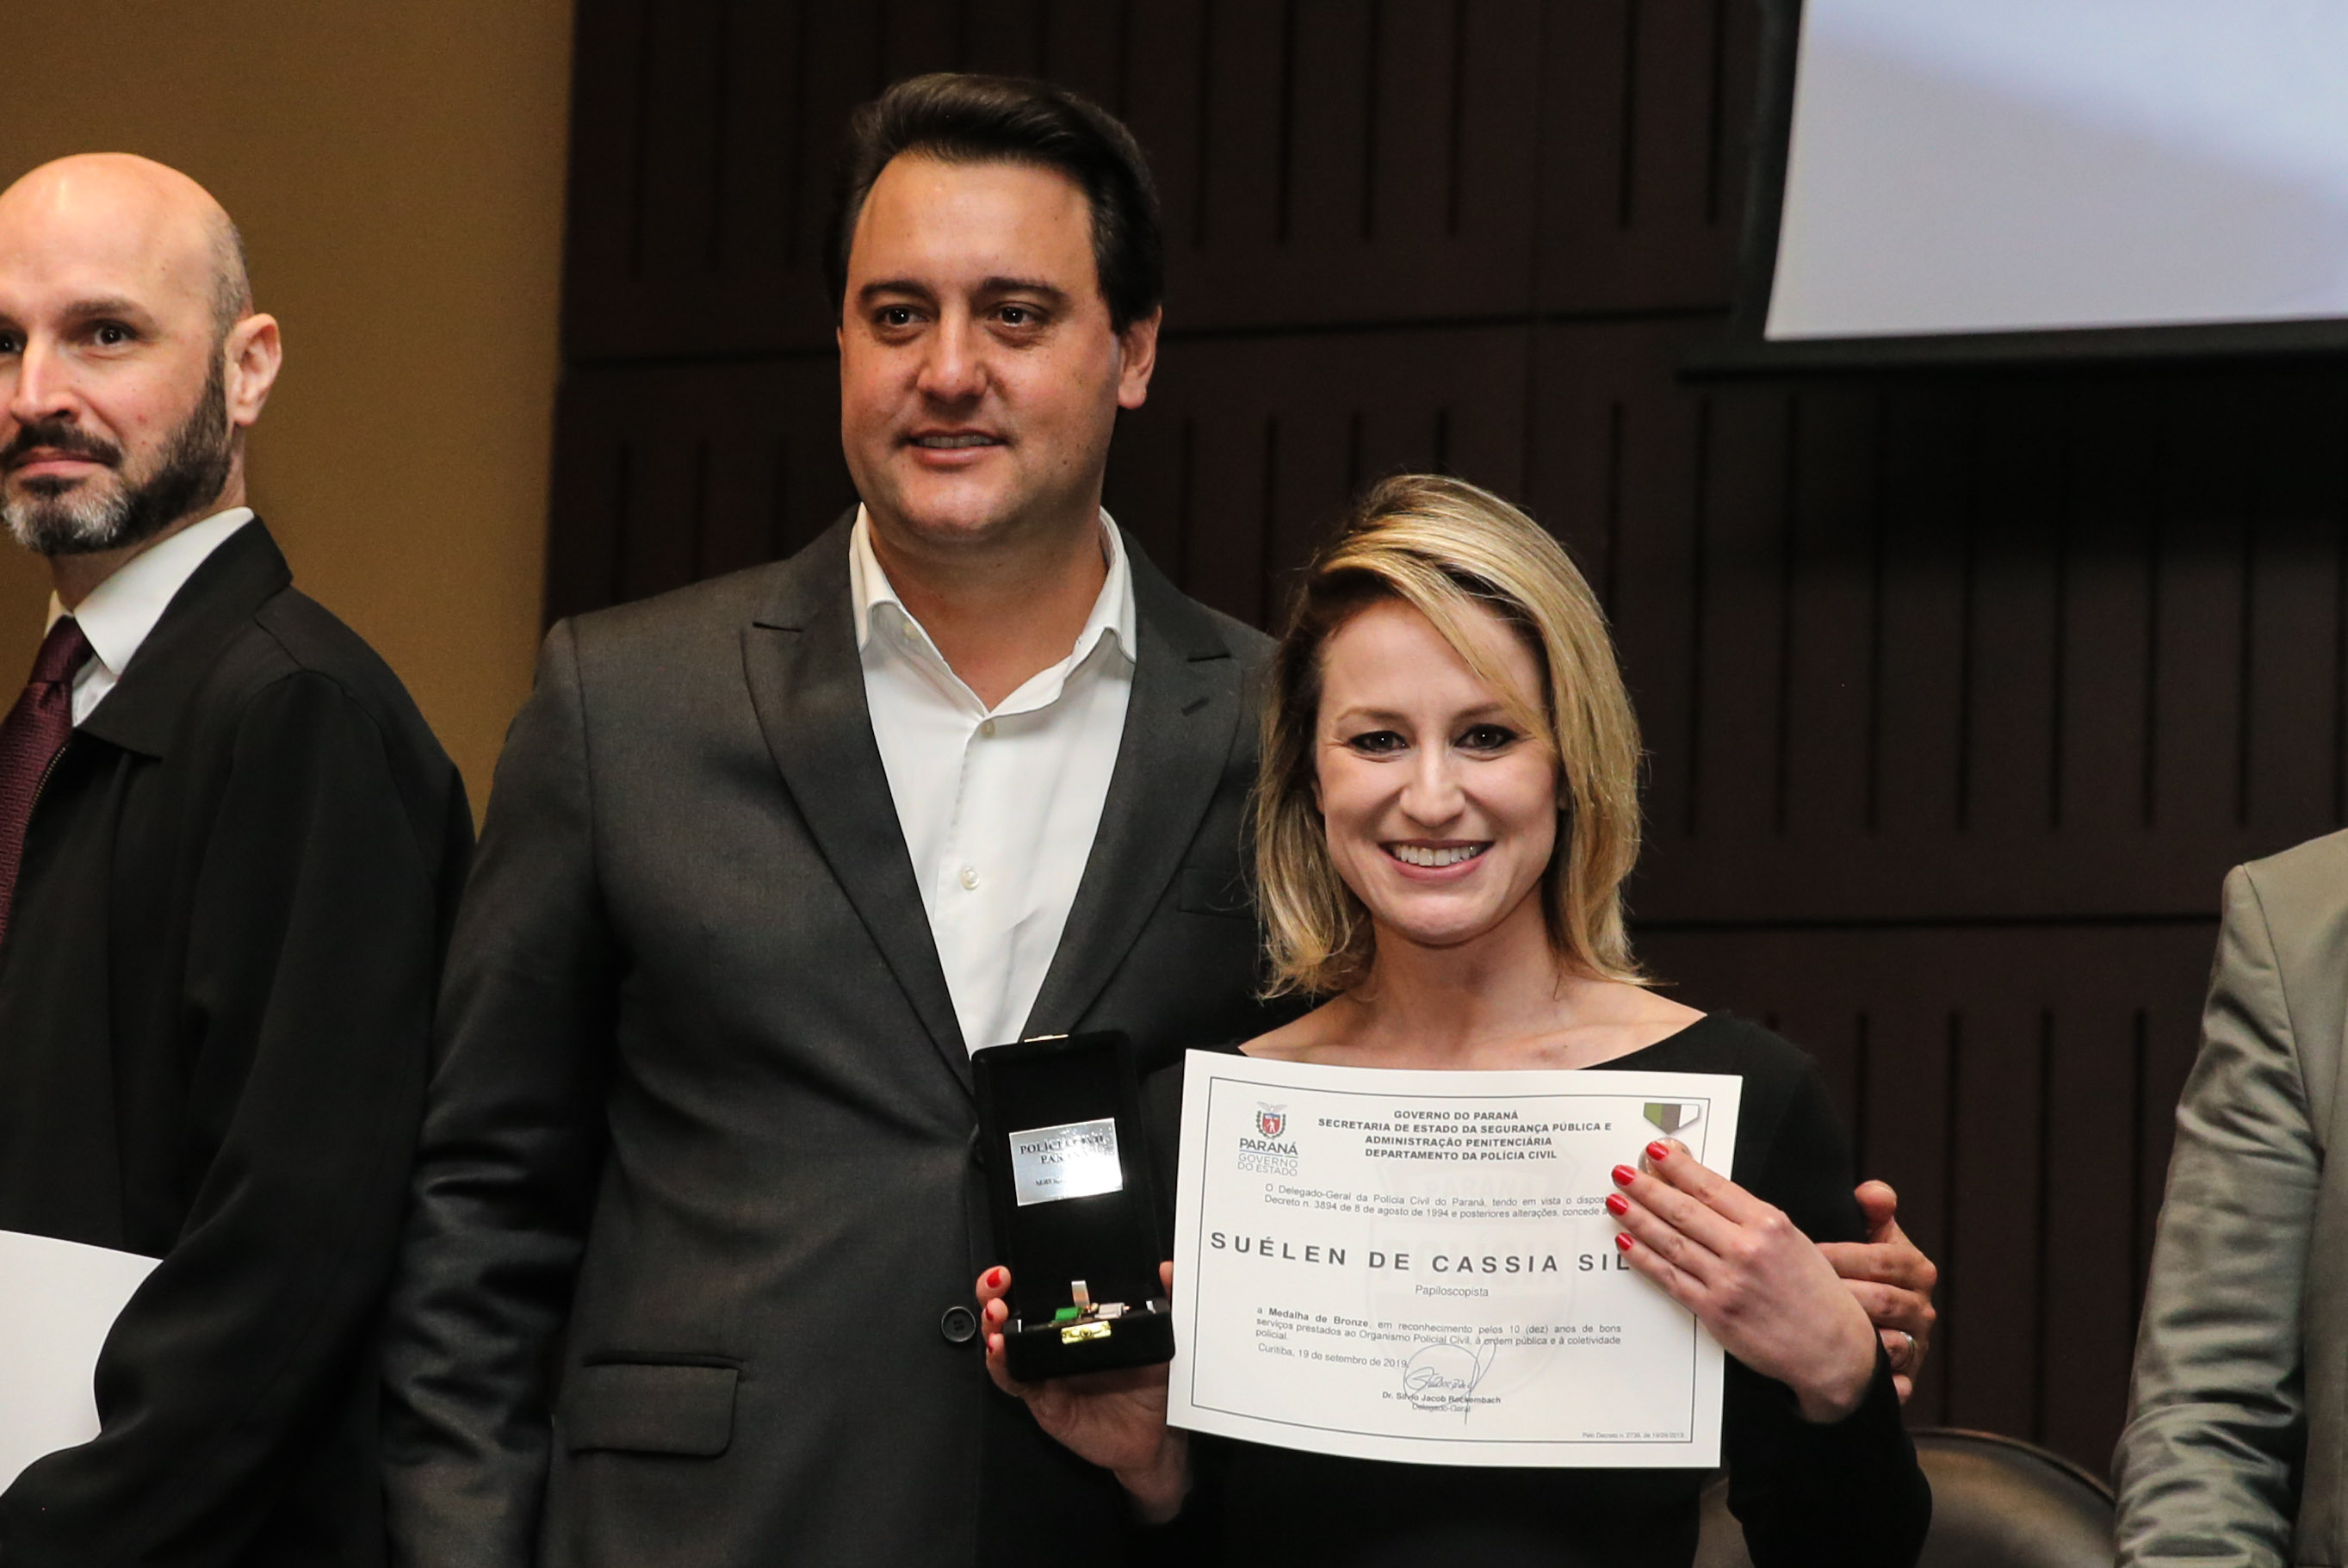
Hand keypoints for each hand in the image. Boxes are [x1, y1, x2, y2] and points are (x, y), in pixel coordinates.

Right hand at [976, 1262, 1188, 1521]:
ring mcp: (1045, 1371)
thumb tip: (1167, 1267)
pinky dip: (1001, 1366)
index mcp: (1079, 1322)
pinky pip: (1013, 1381)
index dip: (1023, 1273)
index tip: (1017, 1262)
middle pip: (1011, 1311)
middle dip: (993, 1293)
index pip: (1041, 1290)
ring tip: (996, 1314)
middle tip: (998, 1283)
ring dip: (993, 1326)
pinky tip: (999, 1351)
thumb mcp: (1163, 1338)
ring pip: (1004, 1344)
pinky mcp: (1042, 1399)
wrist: (1157, 1436)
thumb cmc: (1154, 1384)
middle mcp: (1055, 1343)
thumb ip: (1167, 1299)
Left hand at [1609, 1140, 1879, 1422]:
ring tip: (1616, 1201)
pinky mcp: (1715, 1311)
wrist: (1833, 1350)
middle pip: (1684, 1210)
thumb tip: (1709, 1189)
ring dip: (1637, 1219)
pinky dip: (1645, 1259)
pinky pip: (1671, 1279)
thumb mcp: (1793, 1241)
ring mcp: (1728, 1281)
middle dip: (1647, 1187)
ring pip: (1671, 1241)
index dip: (1678, 1166)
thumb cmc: (1817, 1295)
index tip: (1656, 1152)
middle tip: (1622, 1172)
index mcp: (1770, 1224)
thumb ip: (1750, 1216)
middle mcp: (1747, 1249)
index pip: (1711, 1186)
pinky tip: (1627, 1244)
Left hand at [1817, 1180, 1936, 1401]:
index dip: (1846, 1255)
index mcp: (1915, 1269)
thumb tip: (1873, 1194)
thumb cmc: (1861, 1274)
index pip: (1886, 1258)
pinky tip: (1836, 1367)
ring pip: (1885, 1341)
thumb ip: (1872, 1209)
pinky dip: (1866, 1375)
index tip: (1809, 1252)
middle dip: (1838, 1293)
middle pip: (1884, 1299)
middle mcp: (1921, 1308)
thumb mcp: (1869, 1236)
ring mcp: (1915, 1346)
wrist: (1866, 1331)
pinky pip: (1892, 1382)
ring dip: (1848, 1333)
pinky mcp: (1903, 1380)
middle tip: (1793, 1288)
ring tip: (1807, 1323)